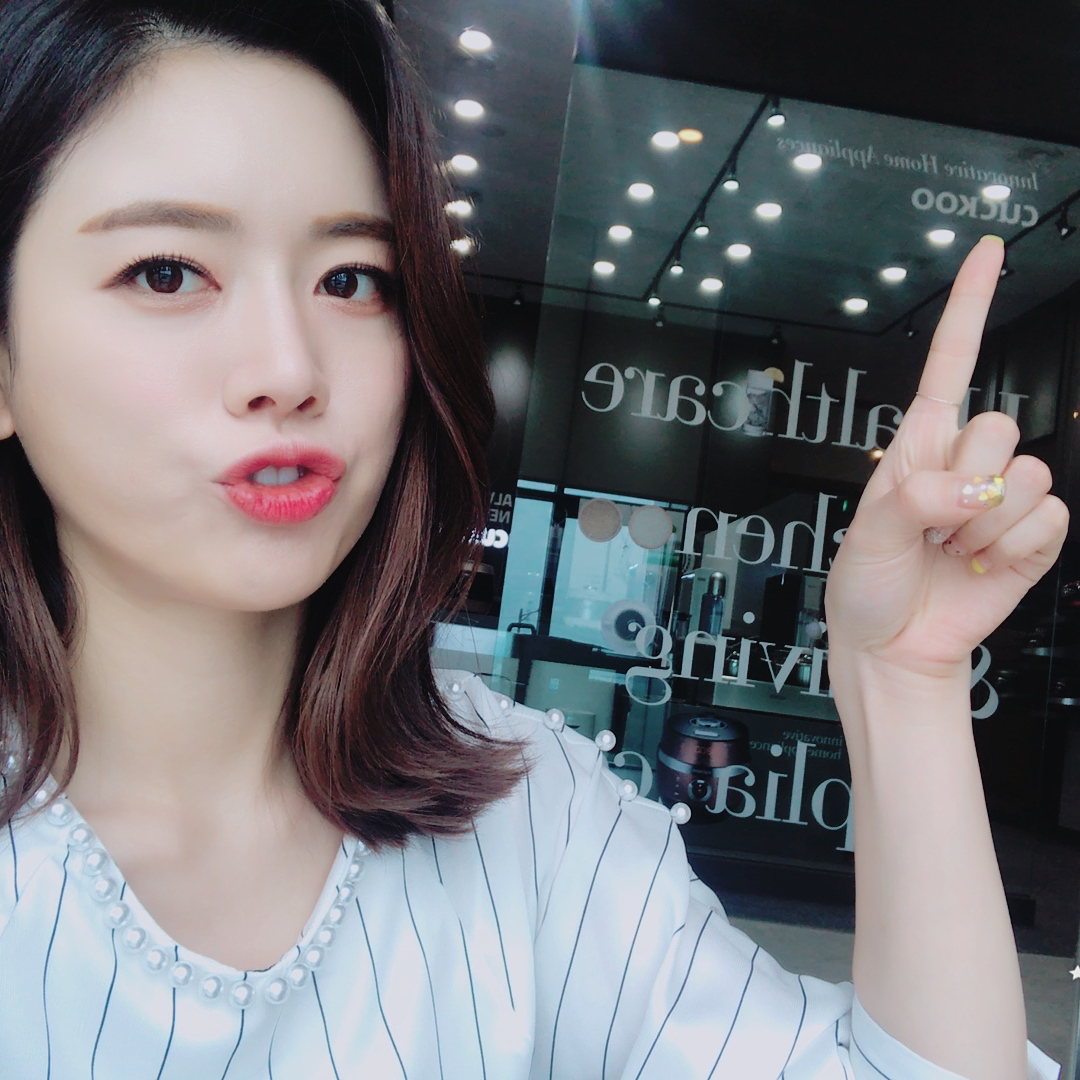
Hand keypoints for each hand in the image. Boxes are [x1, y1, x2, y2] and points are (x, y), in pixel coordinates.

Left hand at [824, 235, 1069, 678]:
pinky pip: (1051, 519)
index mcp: (919, 446)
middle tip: (932, 525)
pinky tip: (982, 564)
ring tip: (952, 550)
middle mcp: (966, 463)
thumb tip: (973, 489)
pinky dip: (1014, 548)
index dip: (969, 306)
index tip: (987, 251)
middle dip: (965, 481)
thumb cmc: (868, 584)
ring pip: (1031, 475)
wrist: (893, 643)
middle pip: (1002, 425)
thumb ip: (915, 498)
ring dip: (985, 526)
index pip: (950, 362)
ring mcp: (1003, 500)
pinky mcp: (1032, 537)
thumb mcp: (868, 535)